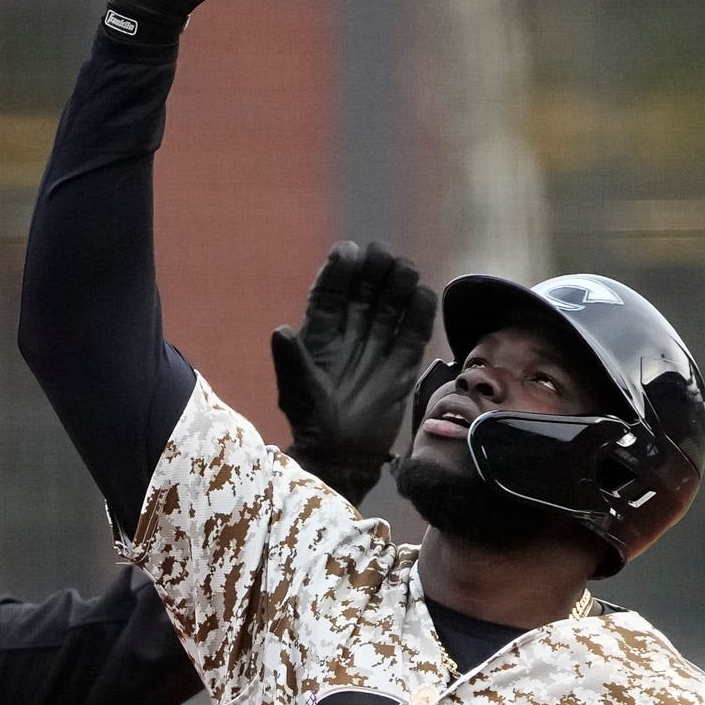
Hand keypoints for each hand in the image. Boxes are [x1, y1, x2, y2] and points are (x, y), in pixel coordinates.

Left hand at [273, 241, 437, 504]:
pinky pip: (414, 330)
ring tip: (404, 270)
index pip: (330, 292)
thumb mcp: (296, 390)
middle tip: (381, 256)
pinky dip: (421, 312)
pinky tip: (423, 295)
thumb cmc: (312, 420)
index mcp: (321, 333)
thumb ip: (291, 360)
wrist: (342, 454)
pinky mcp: (403, 361)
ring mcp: (378, 344)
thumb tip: (281, 331)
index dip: (338, 270)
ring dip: (398, 284)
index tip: (348, 250)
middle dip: (373, 270)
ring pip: (391, 304)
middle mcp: (351, 332)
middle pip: (364, 291)